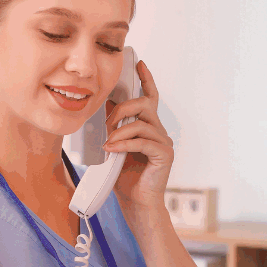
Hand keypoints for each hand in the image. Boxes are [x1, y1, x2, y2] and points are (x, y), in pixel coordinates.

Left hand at [103, 60, 173, 212]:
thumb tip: (102, 106)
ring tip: (106, 142)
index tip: (139, 62)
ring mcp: (164, 142)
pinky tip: (111, 150)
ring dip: (119, 131)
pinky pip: (142, 141)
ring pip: (141, 122)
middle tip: (105, 122)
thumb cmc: (124, 178)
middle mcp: (159, 131)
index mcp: (149, 127)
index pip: (149, 97)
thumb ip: (112, 128)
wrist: (136, 204)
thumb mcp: (114, 147)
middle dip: (121, 109)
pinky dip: (124, 144)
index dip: (145, 79)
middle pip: (144, 104)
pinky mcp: (164, 154)